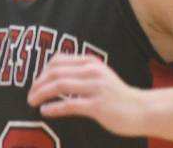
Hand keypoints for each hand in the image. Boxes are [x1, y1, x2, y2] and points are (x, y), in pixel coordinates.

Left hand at [28, 54, 145, 135]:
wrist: (143, 110)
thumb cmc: (117, 95)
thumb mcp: (98, 75)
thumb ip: (79, 72)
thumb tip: (51, 75)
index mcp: (90, 62)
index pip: (57, 61)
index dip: (42, 71)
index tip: (35, 83)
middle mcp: (92, 72)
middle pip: (55, 72)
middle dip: (38, 83)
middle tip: (30, 94)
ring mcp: (96, 88)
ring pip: (59, 85)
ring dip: (41, 93)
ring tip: (32, 101)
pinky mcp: (98, 106)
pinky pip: (70, 104)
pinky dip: (54, 107)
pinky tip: (45, 111)